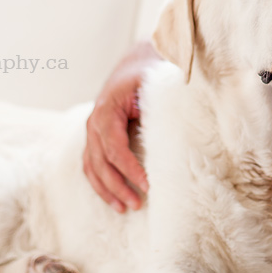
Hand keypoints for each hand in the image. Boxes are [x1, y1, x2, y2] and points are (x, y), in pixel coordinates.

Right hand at [83, 40, 156, 212]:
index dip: (128, 167)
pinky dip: (101, 184)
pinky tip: (114, 200)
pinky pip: (92, 166)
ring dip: (107, 190)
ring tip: (125, 209)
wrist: (134, 63)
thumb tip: (180, 123)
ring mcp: (91, 131)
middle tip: (137, 204)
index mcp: (107, 109)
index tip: (146, 184)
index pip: (114, 146)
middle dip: (117, 185)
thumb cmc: (147, 74)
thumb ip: (161, 101)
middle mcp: (94, 122)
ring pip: (92, 167)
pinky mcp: (95, 139)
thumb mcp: (154, 82)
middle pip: (100, 162)